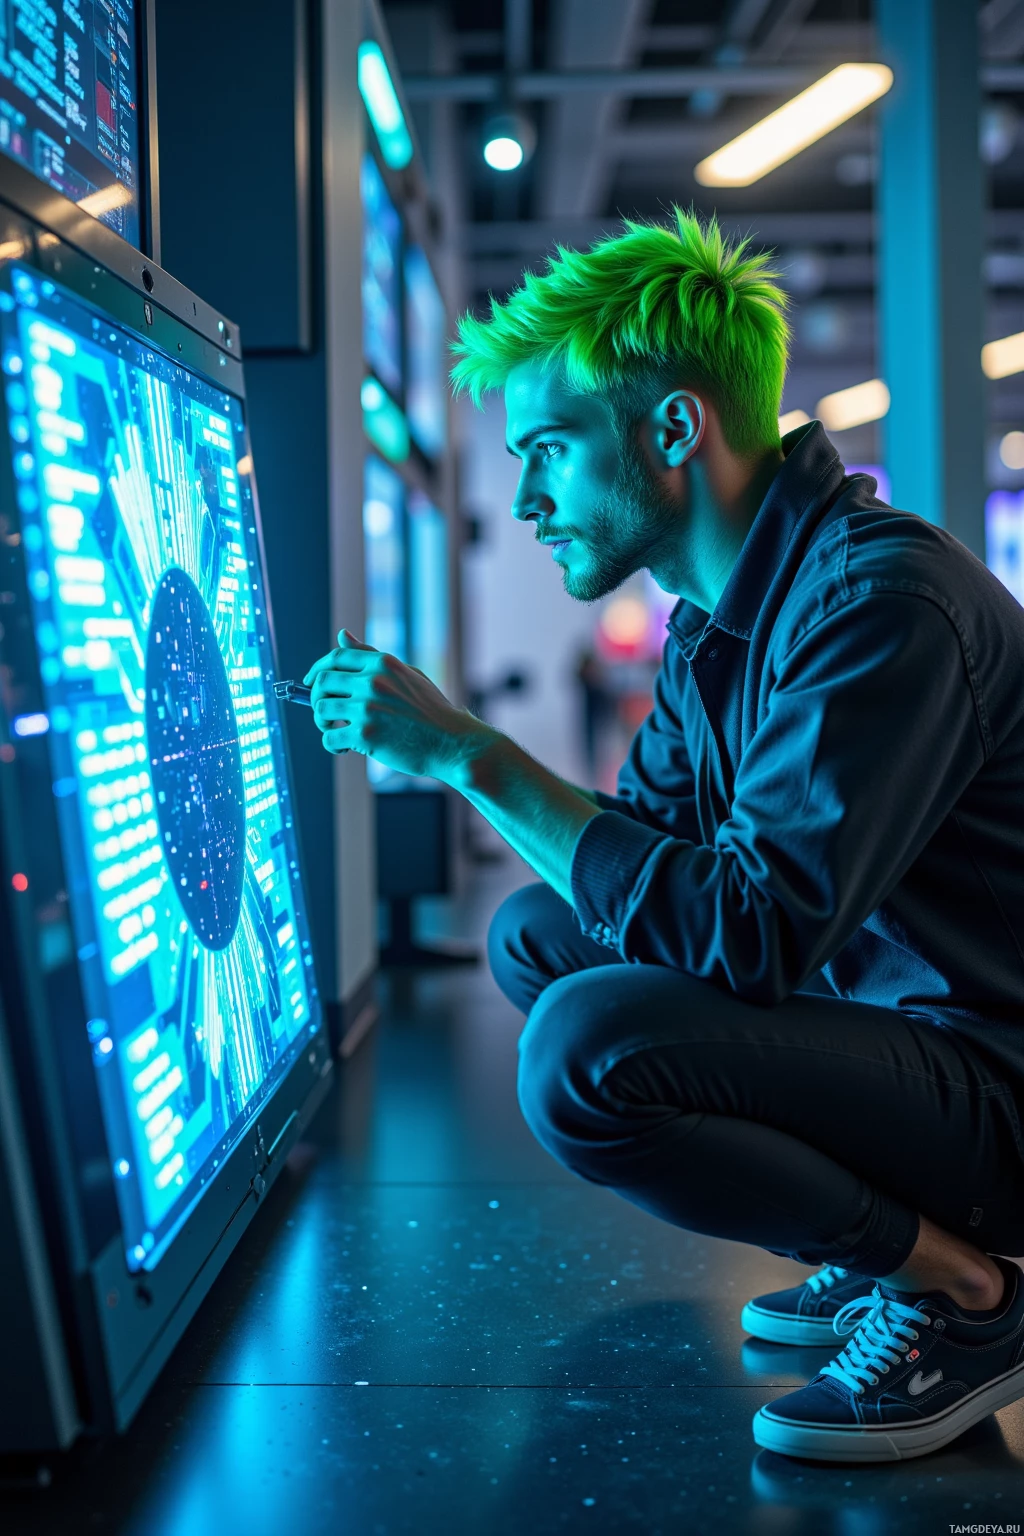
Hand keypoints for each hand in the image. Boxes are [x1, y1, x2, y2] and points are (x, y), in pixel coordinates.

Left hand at [303, 630, 491, 780]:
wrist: (451, 742)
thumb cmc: (430, 709)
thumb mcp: (405, 674)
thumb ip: (371, 656)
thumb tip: (341, 635)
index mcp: (383, 664)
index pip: (337, 657)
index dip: (318, 669)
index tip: (311, 682)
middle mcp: (373, 682)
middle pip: (323, 683)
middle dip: (316, 698)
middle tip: (326, 713)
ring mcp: (368, 709)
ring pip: (322, 711)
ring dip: (323, 723)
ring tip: (336, 731)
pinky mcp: (366, 736)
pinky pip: (330, 738)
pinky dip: (332, 744)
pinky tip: (345, 747)